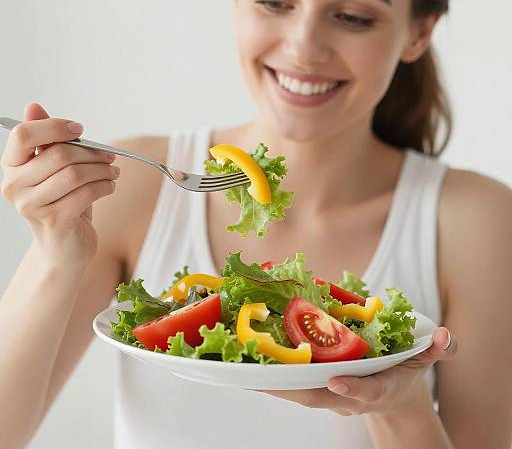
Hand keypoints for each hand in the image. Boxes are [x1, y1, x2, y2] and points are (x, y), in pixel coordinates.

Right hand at [0, 102, 119, 267]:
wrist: (64, 245)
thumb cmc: (62, 201)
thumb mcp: (54, 169)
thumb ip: (46, 140)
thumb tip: (33, 106)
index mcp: (11, 166)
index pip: (23, 134)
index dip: (55, 127)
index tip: (80, 130)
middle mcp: (14, 186)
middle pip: (59, 154)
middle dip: (92, 153)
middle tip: (109, 156)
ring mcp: (31, 206)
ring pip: (75, 174)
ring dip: (102, 170)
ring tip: (113, 172)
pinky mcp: (54, 220)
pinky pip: (86, 193)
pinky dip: (105, 186)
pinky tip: (109, 186)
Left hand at [258, 327, 456, 415]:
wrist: (392, 393)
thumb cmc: (403, 371)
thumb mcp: (423, 359)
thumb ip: (436, 350)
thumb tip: (447, 338)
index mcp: (377, 388)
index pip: (366, 393)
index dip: (353, 389)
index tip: (337, 381)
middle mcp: (348, 395)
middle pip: (318, 396)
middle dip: (290, 387)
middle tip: (260, 373)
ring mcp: (330, 394)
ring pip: (299, 392)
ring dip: (272, 382)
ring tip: (241, 367)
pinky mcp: (316, 386)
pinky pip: (292, 383)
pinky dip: (272, 376)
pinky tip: (248, 362)